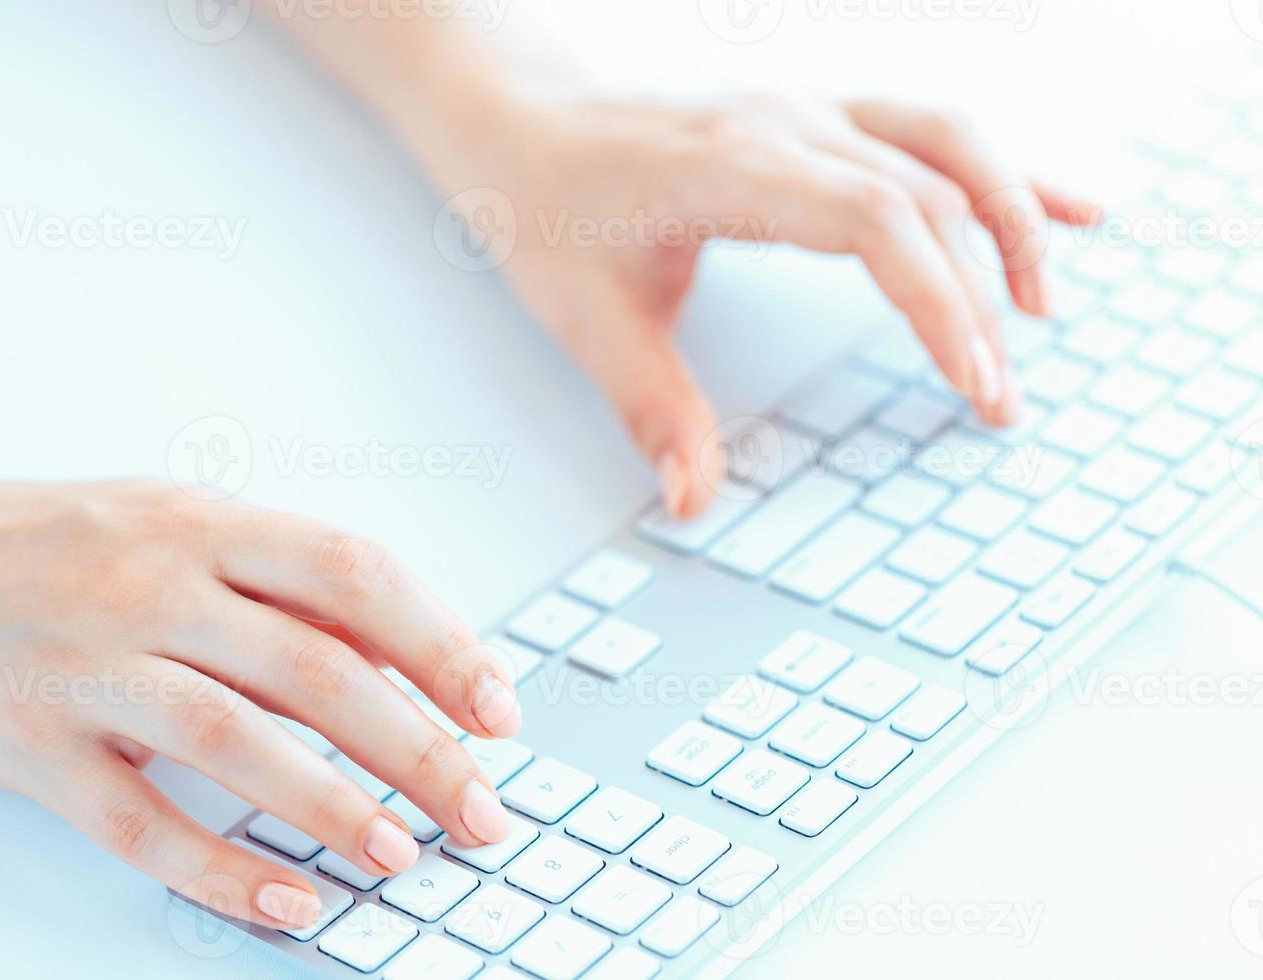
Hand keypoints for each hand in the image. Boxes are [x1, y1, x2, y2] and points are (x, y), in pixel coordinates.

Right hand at [0, 470, 519, 930]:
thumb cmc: (54, 543)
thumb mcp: (172, 525)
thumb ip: (279, 586)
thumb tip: (405, 655)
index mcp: (202, 523)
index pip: (353, 575)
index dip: (442, 644)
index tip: (500, 709)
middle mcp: (150, 584)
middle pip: (315, 667)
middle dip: (417, 745)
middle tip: (481, 808)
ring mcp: (85, 663)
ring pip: (233, 741)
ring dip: (332, 807)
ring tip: (402, 854)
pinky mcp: (27, 743)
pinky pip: (137, 822)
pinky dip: (220, 869)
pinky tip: (285, 902)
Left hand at [442, 91, 1100, 517]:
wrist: (526, 124)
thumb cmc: (548, 208)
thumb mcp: (584, 316)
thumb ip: (648, 406)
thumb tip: (694, 499)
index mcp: (730, 165)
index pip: (873, 218)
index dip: (938, 298)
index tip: (975, 380)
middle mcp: (785, 124)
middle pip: (926, 193)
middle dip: (981, 295)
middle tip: (1001, 399)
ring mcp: (809, 112)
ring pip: (949, 144)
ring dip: (1014, 216)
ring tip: (1045, 306)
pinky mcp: (821, 121)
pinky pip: (934, 132)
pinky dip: (1007, 172)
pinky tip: (1069, 206)